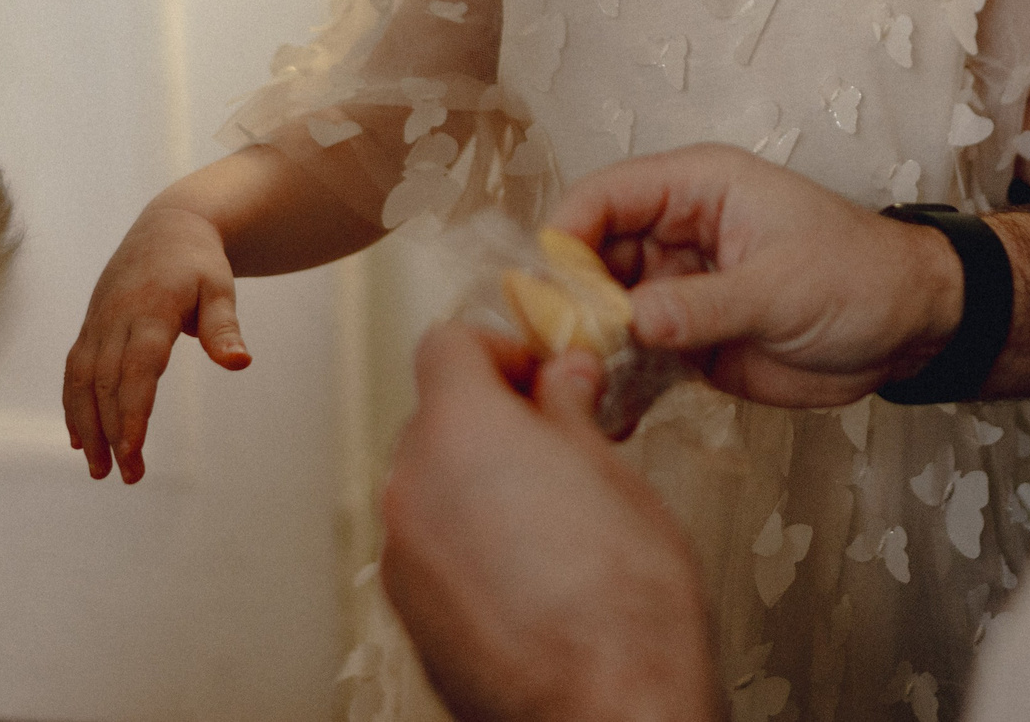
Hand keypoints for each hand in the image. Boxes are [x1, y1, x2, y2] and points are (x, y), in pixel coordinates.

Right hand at [61, 199, 248, 483]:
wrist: (167, 225)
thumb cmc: (200, 263)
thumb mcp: (220, 288)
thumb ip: (224, 327)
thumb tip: (240, 363)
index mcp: (151, 310)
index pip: (137, 368)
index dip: (131, 410)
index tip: (132, 450)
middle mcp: (117, 317)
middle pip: (107, 382)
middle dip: (112, 432)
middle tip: (127, 476)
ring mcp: (98, 321)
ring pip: (82, 380)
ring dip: (86, 426)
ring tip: (98, 469)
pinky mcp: (90, 326)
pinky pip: (74, 370)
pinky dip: (73, 405)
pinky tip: (79, 440)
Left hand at [381, 325, 723, 721]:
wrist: (606, 713)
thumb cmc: (626, 608)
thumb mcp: (615, 475)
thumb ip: (571, 412)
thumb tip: (562, 381)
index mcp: (462, 431)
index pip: (445, 345)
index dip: (499, 351)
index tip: (538, 377)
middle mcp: (413, 487)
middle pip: (436, 417)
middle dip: (492, 421)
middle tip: (557, 441)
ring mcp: (403, 555)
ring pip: (432, 487)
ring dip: (479, 485)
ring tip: (552, 518)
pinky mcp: (409, 614)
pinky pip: (431, 549)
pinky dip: (468, 545)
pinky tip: (530, 573)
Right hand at [549, 145, 963, 407]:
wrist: (913, 330)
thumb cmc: (862, 277)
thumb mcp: (782, 287)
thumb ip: (703, 305)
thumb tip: (629, 321)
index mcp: (698, 189)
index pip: (607, 196)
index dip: (567, 236)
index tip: (546, 290)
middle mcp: (677, 233)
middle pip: (593, 258)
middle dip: (569, 304)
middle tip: (554, 357)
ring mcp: (680, 288)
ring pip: (609, 313)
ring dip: (589, 351)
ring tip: (576, 394)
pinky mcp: (690, 339)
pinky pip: (638, 357)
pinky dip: (620, 385)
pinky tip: (609, 417)